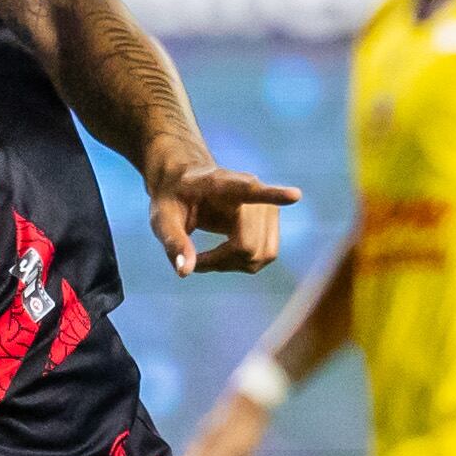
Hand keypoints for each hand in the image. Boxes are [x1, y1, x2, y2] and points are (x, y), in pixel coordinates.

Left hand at [148, 156, 300, 276]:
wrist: (187, 185)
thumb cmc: (173, 199)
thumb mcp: (161, 219)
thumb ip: (173, 242)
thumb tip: (185, 271)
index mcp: (223, 184)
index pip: (251, 190)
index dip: (275, 194)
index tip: (295, 196)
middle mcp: (254, 193)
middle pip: (248, 245)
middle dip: (221, 261)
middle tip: (193, 260)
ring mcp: (268, 208)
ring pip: (261, 255)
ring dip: (233, 265)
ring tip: (205, 258)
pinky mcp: (272, 222)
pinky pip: (265, 256)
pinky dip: (242, 263)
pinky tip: (222, 255)